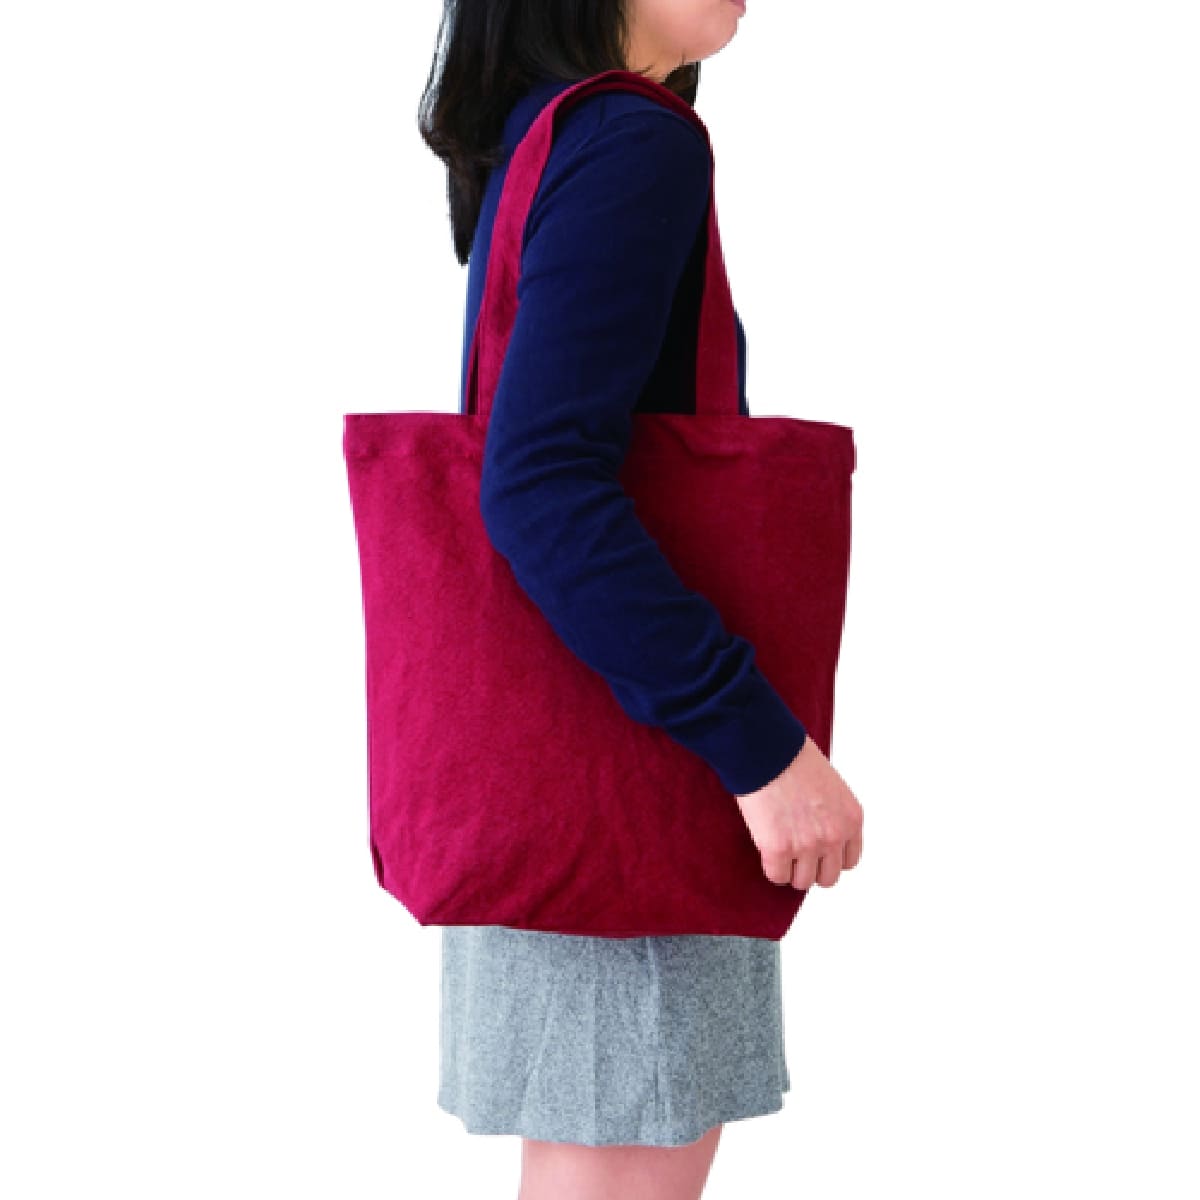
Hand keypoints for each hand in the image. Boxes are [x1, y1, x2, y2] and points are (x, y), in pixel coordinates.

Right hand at [733, 737, 862, 889]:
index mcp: (851, 819)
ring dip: (791, 870)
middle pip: (828, 877)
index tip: (815, 850)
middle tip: (795, 853)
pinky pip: (777, 876)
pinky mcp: (778, 849)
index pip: (850, 861)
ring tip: (779, 852)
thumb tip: (818, 829)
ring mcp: (808, 845)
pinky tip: (765, 850)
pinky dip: (771, 867)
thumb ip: (831, 812)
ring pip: (802, 881)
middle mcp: (834, 836)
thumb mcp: (830, 784)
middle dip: (811, 868)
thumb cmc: (791, 756)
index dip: (829, 857)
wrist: (765, 748)